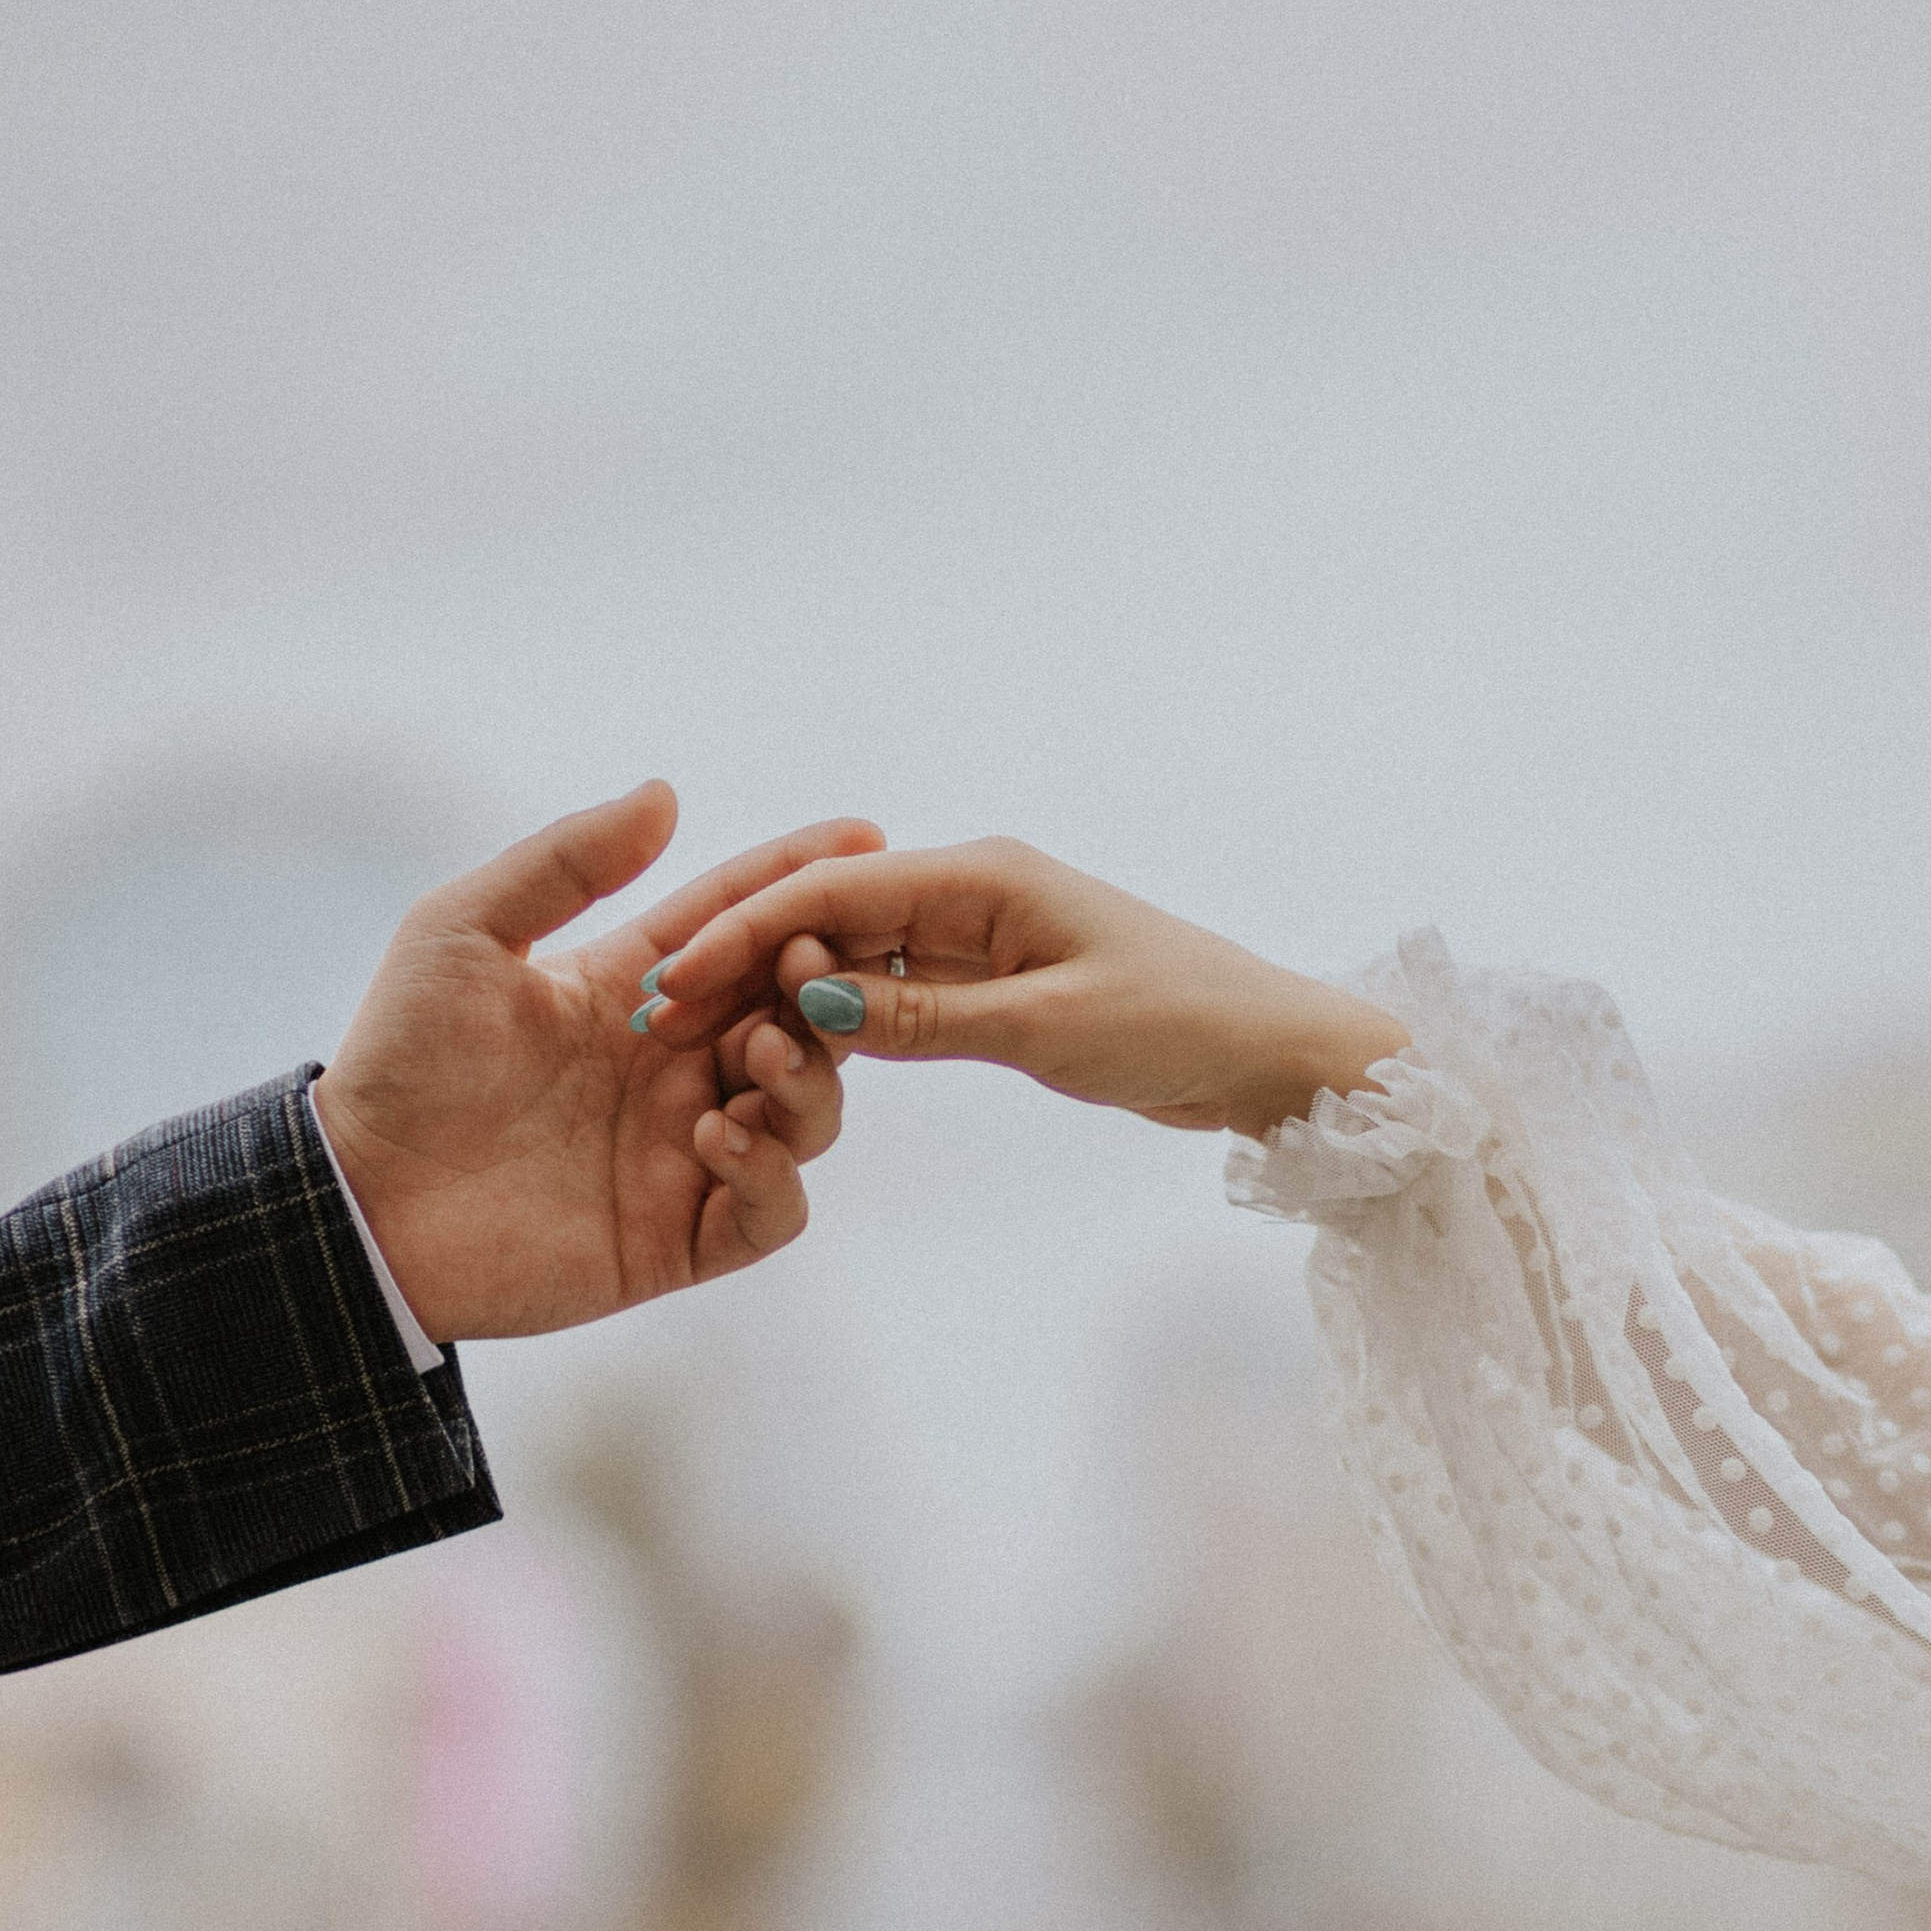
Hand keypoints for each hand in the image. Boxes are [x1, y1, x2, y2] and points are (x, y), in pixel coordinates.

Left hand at [313, 785, 881, 1339]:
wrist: (361, 1200)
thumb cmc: (400, 1059)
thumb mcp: (465, 930)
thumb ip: (565, 863)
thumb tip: (665, 793)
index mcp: (634, 989)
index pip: (744, 928)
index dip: (801, 883)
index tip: (862, 836)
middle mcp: (675, 1069)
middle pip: (798, 1017)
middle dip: (819, 985)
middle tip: (807, 962)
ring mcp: (684, 1154)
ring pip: (808, 1111)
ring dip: (807, 1076)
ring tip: (758, 1052)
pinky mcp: (679, 1237)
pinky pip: (773, 1210)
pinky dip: (772, 1172)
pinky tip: (718, 1137)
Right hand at [637, 837, 1404, 1137]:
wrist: (1271, 1054)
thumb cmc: (1180, 1022)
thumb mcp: (1046, 1028)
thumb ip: (924, 1016)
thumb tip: (809, 1002)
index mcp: (984, 876)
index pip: (832, 893)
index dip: (742, 934)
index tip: (670, 979)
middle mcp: (974, 891)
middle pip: (830, 916)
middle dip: (743, 959)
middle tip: (659, 1015)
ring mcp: (984, 938)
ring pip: (856, 957)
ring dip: (784, 994)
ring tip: (703, 1040)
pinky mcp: (998, 985)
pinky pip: (896, 993)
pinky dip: (842, 1019)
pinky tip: (789, 1054)